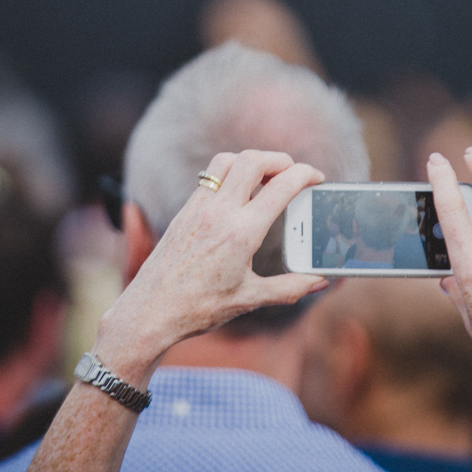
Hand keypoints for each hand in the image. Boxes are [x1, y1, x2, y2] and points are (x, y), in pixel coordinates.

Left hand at [94, 150, 327, 379]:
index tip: (317, 177)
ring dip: (251, 160)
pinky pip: (210, 177)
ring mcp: (198, 207)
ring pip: (227, 160)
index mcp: (242, 233)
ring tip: (266, 176)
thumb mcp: (250, 299)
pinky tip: (238, 193)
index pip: (282, 186)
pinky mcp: (185, 211)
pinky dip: (230, 173)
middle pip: (254, 160)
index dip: (305, 174)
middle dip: (280, 159)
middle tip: (293, 172)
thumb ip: (290, 288)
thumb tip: (320, 282)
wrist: (151, 311)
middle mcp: (219, 212)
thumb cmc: (199, 308)